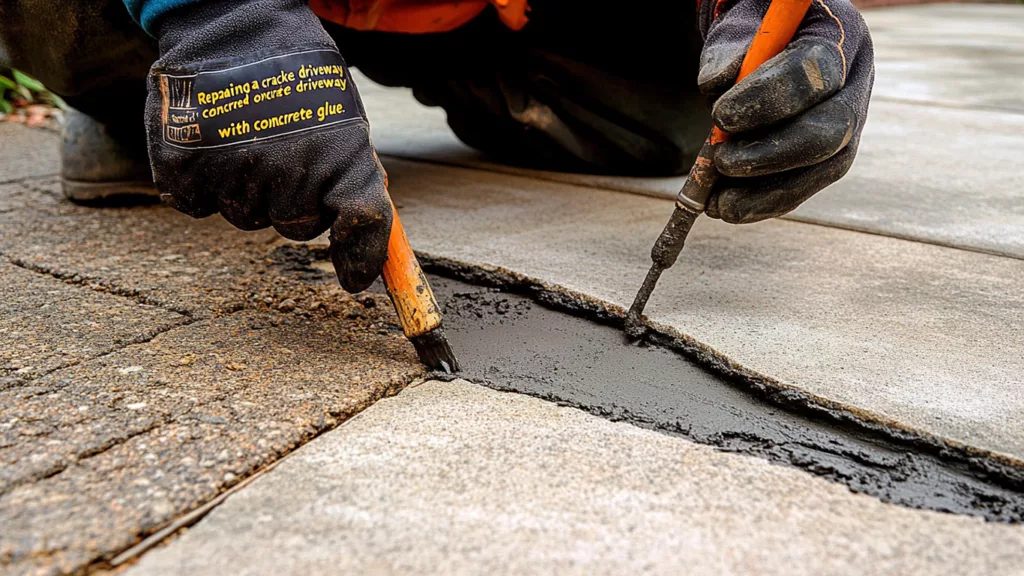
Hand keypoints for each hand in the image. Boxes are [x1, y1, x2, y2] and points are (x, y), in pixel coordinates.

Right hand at [144, 0, 390, 291]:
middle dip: (295, 201)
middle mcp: (288, 172)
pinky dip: (203, 182)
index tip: (356, 280)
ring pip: (245, 216)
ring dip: (248, 188)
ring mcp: (232, 174)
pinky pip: (198, 204)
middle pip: (294, 225)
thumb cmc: (296, 71)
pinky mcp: (182, 171)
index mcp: (339, 157)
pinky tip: (211, 142)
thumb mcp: (342, 115)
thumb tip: (360, 225)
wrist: (230, 22)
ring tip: (246, 134)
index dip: (362, 257)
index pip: (361, 223)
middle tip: (284, 152)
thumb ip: (352, 171)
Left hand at [696, 0, 873, 222]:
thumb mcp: (738, 31)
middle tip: (722, 161)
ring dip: (768, 192)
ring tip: (718, 203)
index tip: (720, 116)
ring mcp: (853, 121)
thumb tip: (717, 85)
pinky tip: (731, 208)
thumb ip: (727, 54)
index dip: (768, 98)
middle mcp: (856, 81)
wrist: (773, 41)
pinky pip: (811, 185)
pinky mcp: (835, 154)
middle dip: (773, 154)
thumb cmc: (755, 32)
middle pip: (832, 129)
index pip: (815, 72)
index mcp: (836, 36)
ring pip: (826, 166)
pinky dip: (768, 202)